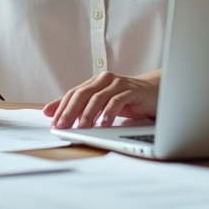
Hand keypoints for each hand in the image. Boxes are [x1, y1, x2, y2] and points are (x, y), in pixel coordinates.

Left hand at [43, 71, 158, 128]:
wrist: (156, 91)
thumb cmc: (128, 98)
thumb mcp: (102, 103)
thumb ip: (80, 107)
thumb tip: (52, 113)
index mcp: (95, 82)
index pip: (74, 93)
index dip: (61, 107)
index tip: (53, 122)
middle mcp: (105, 80)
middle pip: (82, 94)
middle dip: (70, 111)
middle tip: (62, 126)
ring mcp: (118, 84)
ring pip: (98, 97)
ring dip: (87, 114)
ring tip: (81, 128)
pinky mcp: (132, 91)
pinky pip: (117, 101)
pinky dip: (108, 113)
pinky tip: (104, 124)